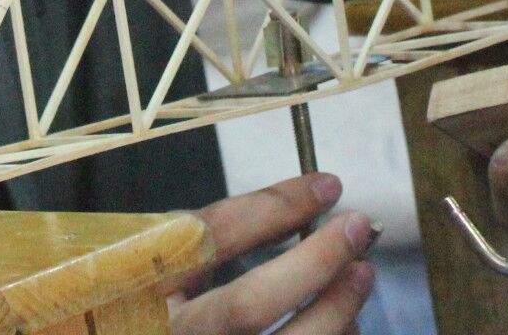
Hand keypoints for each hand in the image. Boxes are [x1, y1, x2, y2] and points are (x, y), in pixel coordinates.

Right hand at [170, 175, 378, 334]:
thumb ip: (217, 235)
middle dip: (314, 262)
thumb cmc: (152, 295)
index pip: (213, 235)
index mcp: (147, 281)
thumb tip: (302, 209)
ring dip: (335, 308)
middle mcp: (176, 331)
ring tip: (360, 275)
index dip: (275, 207)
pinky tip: (343, 321)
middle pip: (250, 305)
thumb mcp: (166, 254)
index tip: (326, 186)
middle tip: (356, 227)